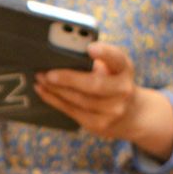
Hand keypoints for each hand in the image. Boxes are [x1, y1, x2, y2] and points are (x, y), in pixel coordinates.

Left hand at [35, 42, 172, 160]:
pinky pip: (72, 111)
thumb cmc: (114, 83)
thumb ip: (97, 60)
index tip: (90, 48)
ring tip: (40, 79)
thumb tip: (61, 53)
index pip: (117, 59)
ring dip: (55, 90)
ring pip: (79, 100)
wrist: (132, 115)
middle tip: (47, 73)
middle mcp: (123, 90)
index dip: (104, 53)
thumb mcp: (114, 69)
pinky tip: (43, 91)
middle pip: (94, 85)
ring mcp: (113, 110)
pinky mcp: (99, 125)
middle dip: (67, 79)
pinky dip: (54, 100)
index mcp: (125, 70)